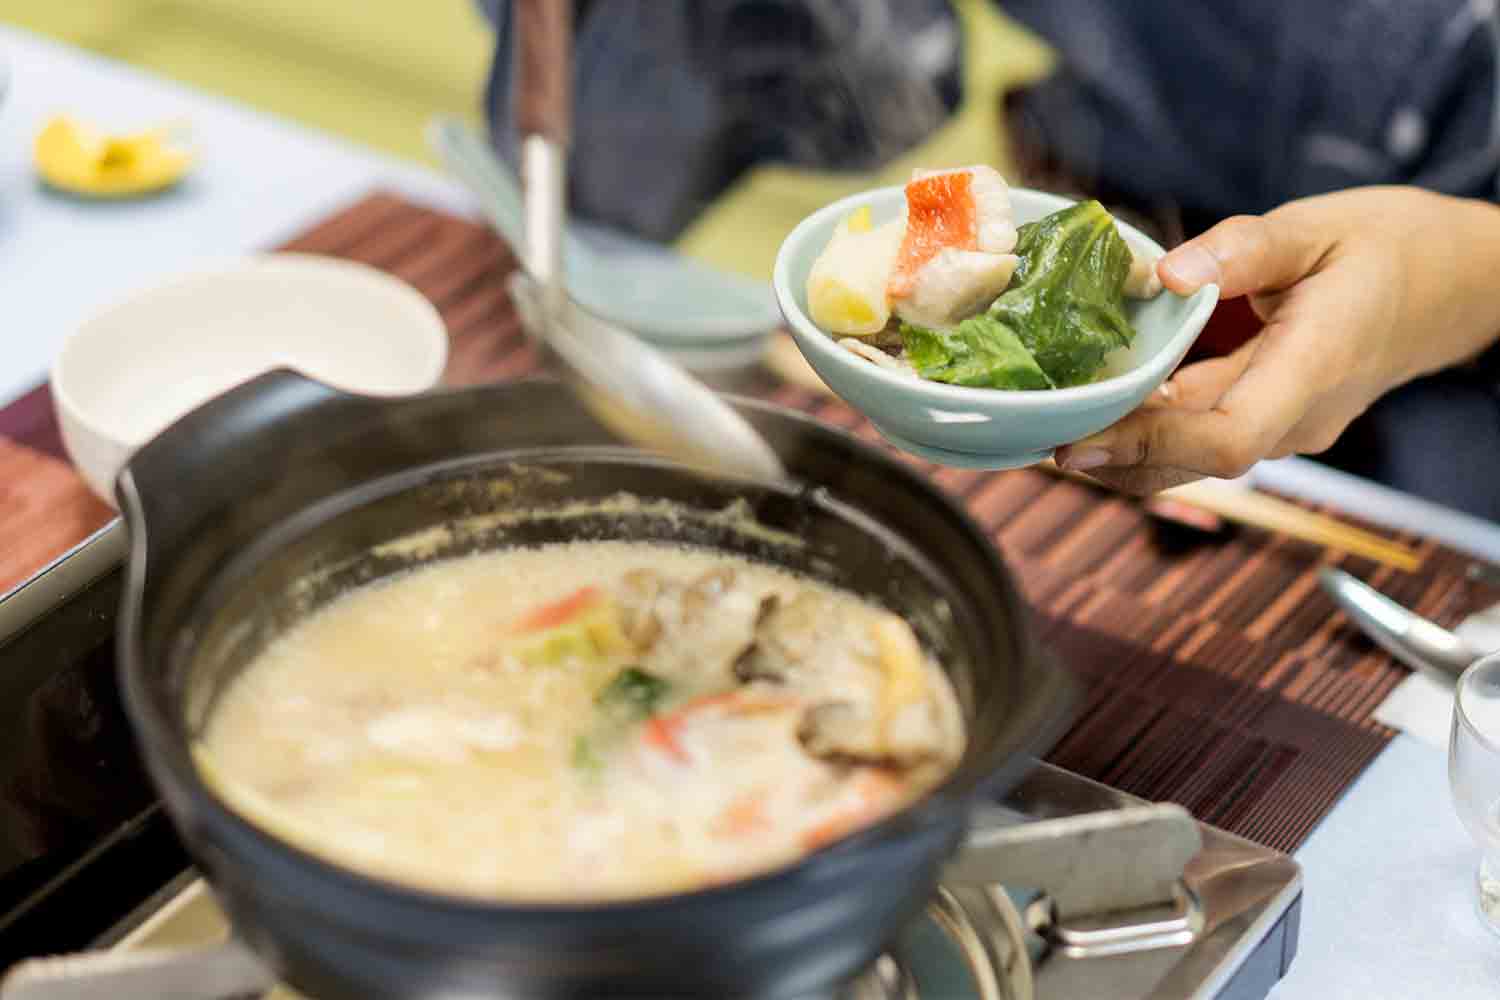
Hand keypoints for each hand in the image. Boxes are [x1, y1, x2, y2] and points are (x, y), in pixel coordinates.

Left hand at [1054, 186, 1499, 493]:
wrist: (1451, 282)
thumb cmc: (1391, 248)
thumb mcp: (1320, 227)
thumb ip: (1246, 249)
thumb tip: (1168, 273)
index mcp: (1312, 369)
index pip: (1225, 439)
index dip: (1146, 448)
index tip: (1076, 442)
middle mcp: (1297, 417)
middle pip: (1190, 459)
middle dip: (1109, 451)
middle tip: (1032, 426)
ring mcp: (1286, 426)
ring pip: (1190, 459)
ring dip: (1122, 449)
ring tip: (1048, 422)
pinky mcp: (1271, 418)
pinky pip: (1202, 439)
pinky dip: (1148, 432)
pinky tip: (1098, 410)